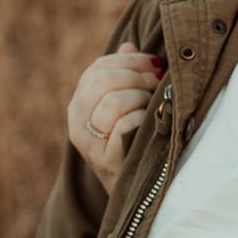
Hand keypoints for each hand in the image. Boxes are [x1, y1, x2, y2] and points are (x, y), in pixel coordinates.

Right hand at [67, 42, 164, 192]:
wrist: (134, 191)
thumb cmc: (134, 141)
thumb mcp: (126, 106)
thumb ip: (124, 75)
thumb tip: (129, 46)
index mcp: (79, 102)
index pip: (99, 67)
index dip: (132, 61)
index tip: (158, 63)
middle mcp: (75, 121)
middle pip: (104, 80)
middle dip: (140, 77)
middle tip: (162, 83)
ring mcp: (87, 143)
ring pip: (113, 101)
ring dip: (142, 98)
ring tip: (156, 105)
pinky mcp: (103, 160)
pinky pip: (125, 126)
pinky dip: (144, 119)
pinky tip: (153, 124)